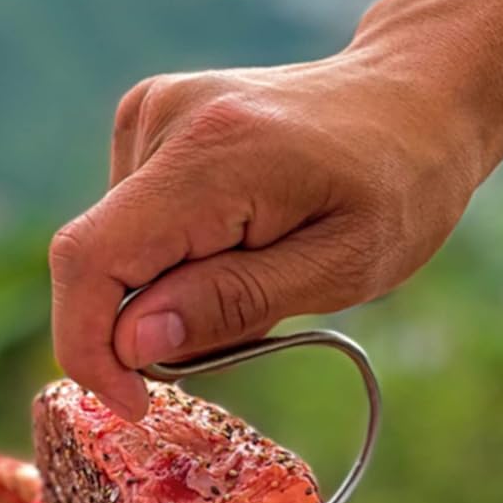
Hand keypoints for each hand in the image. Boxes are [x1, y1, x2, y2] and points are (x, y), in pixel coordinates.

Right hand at [49, 33, 493, 419]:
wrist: (413, 98)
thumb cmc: (397, 188)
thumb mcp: (341, 267)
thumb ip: (233, 302)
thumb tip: (130, 343)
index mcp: (212, 154)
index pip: (91, 259)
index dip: (88, 347)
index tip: (136, 403)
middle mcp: (164, 118)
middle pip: (97, 259)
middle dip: (145, 324)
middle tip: (243, 328)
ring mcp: (151, 110)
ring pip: (115, 248)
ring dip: (169, 290)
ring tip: (260, 270)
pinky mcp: (150, 116)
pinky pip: (132, 220)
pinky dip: (172, 255)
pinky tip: (240, 237)